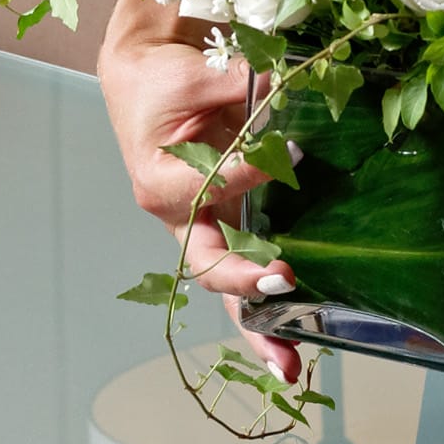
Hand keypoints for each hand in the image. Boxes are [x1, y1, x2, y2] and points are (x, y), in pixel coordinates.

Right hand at [98, 27, 304, 382]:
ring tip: (290, 369)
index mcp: (160, 183)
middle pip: (209, 266)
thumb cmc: (160, 79)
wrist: (146, 78)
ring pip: (228, 290)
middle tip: (282, 284)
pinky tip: (297, 348)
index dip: (250, 173)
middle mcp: (179, 218)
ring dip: (260, 331)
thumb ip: (231, 83)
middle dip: (245, 287)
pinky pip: (245, 276)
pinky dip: (267, 315)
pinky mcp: (227, 228)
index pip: (209, 186)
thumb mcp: (190, 74)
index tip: (288, 150)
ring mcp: (204, 230)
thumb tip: (272, 84)